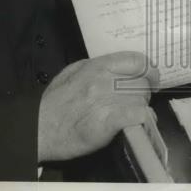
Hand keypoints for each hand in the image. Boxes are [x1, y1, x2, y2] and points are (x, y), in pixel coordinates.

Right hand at [37, 51, 158, 162]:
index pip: (137, 61)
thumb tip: (117, 67)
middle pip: (142, 82)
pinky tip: (139, 123)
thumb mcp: (72, 73)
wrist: (39, 130)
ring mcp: (106, 100)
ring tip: (133, 115)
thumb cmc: (54, 103)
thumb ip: (95, 67)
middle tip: (137, 101)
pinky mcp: (108, 121)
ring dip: (141, 108)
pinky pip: (137, 115)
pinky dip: (143, 119)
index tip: (151, 78)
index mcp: (97, 66)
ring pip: (141, 100)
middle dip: (143, 93)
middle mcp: (104, 79)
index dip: (149, 70)